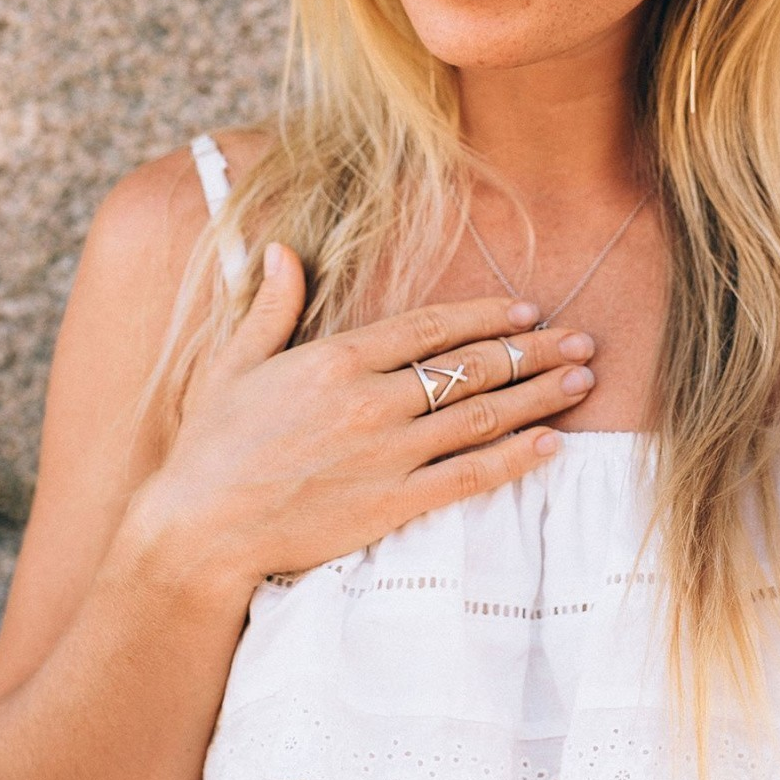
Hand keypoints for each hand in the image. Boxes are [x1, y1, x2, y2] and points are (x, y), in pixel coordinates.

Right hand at [131, 246, 594, 595]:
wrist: (197, 530)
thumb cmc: (211, 446)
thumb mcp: (233, 363)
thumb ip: (269, 306)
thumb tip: (281, 250)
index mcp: (335, 360)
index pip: (430, 327)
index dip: (485, 315)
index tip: (528, 308)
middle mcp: (370, 401)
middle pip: (470, 367)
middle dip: (534, 350)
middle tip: (581, 341)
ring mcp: (385, 455)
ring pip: (480, 416)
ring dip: (539, 396)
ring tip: (582, 380)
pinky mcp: (390, 507)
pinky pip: (468, 477)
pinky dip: (515, 458)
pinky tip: (551, 443)